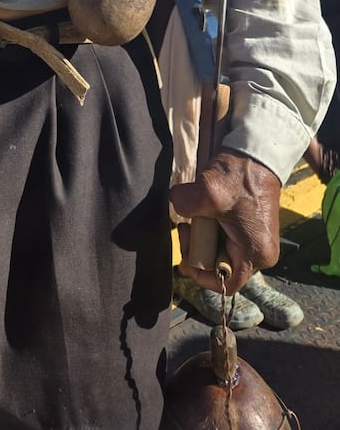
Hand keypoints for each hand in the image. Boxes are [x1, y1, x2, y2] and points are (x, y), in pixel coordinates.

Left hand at [171, 150, 280, 293]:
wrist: (257, 152)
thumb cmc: (241, 175)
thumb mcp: (209, 192)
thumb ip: (184, 204)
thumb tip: (174, 206)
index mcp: (257, 254)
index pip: (226, 283)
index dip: (202, 276)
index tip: (184, 259)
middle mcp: (259, 252)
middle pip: (219, 265)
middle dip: (198, 248)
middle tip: (186, 228)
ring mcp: (254, 238)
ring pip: (218, 248)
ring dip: (201, 234)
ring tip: (194, 213)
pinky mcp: (248, 224)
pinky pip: (222, 234)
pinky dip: (208, 224)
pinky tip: (202, 209)